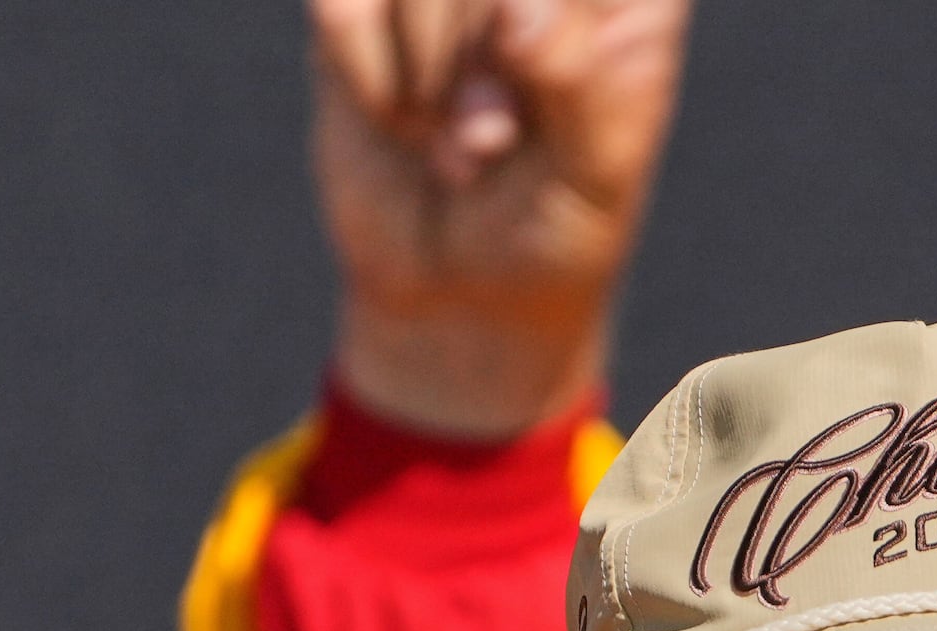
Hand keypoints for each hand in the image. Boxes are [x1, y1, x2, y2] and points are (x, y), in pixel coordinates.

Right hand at [310, 0, 690, 435]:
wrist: (462, 294)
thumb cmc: (552, 227)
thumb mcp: (594, 173)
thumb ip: (575, 78)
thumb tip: (519, 1)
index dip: (536, 32)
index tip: (531, 96)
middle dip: (471, 67)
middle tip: (489, 144)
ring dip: (423, 83)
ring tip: (453, 146)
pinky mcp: (368, 8)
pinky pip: (343, 8)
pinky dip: (367, 79)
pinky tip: (400, 120)